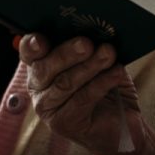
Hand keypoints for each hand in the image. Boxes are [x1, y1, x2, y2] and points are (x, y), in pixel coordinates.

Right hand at [20, 34, 154, 154]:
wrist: (124, 125)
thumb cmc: (109, 87)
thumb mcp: (99, 61)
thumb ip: (90, 46)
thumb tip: (94, 29)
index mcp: (42, 66)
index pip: (30, 53)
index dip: (31, 45)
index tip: (41, 39)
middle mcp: (39, 88)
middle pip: (44, 68)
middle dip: (66, 53)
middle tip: (87, 43)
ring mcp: (48, 108)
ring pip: (64, 83)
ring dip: (90, 66)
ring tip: (109, 53)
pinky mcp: (64, 124)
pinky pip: (82, 99)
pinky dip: (101, 83)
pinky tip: (116, 73)